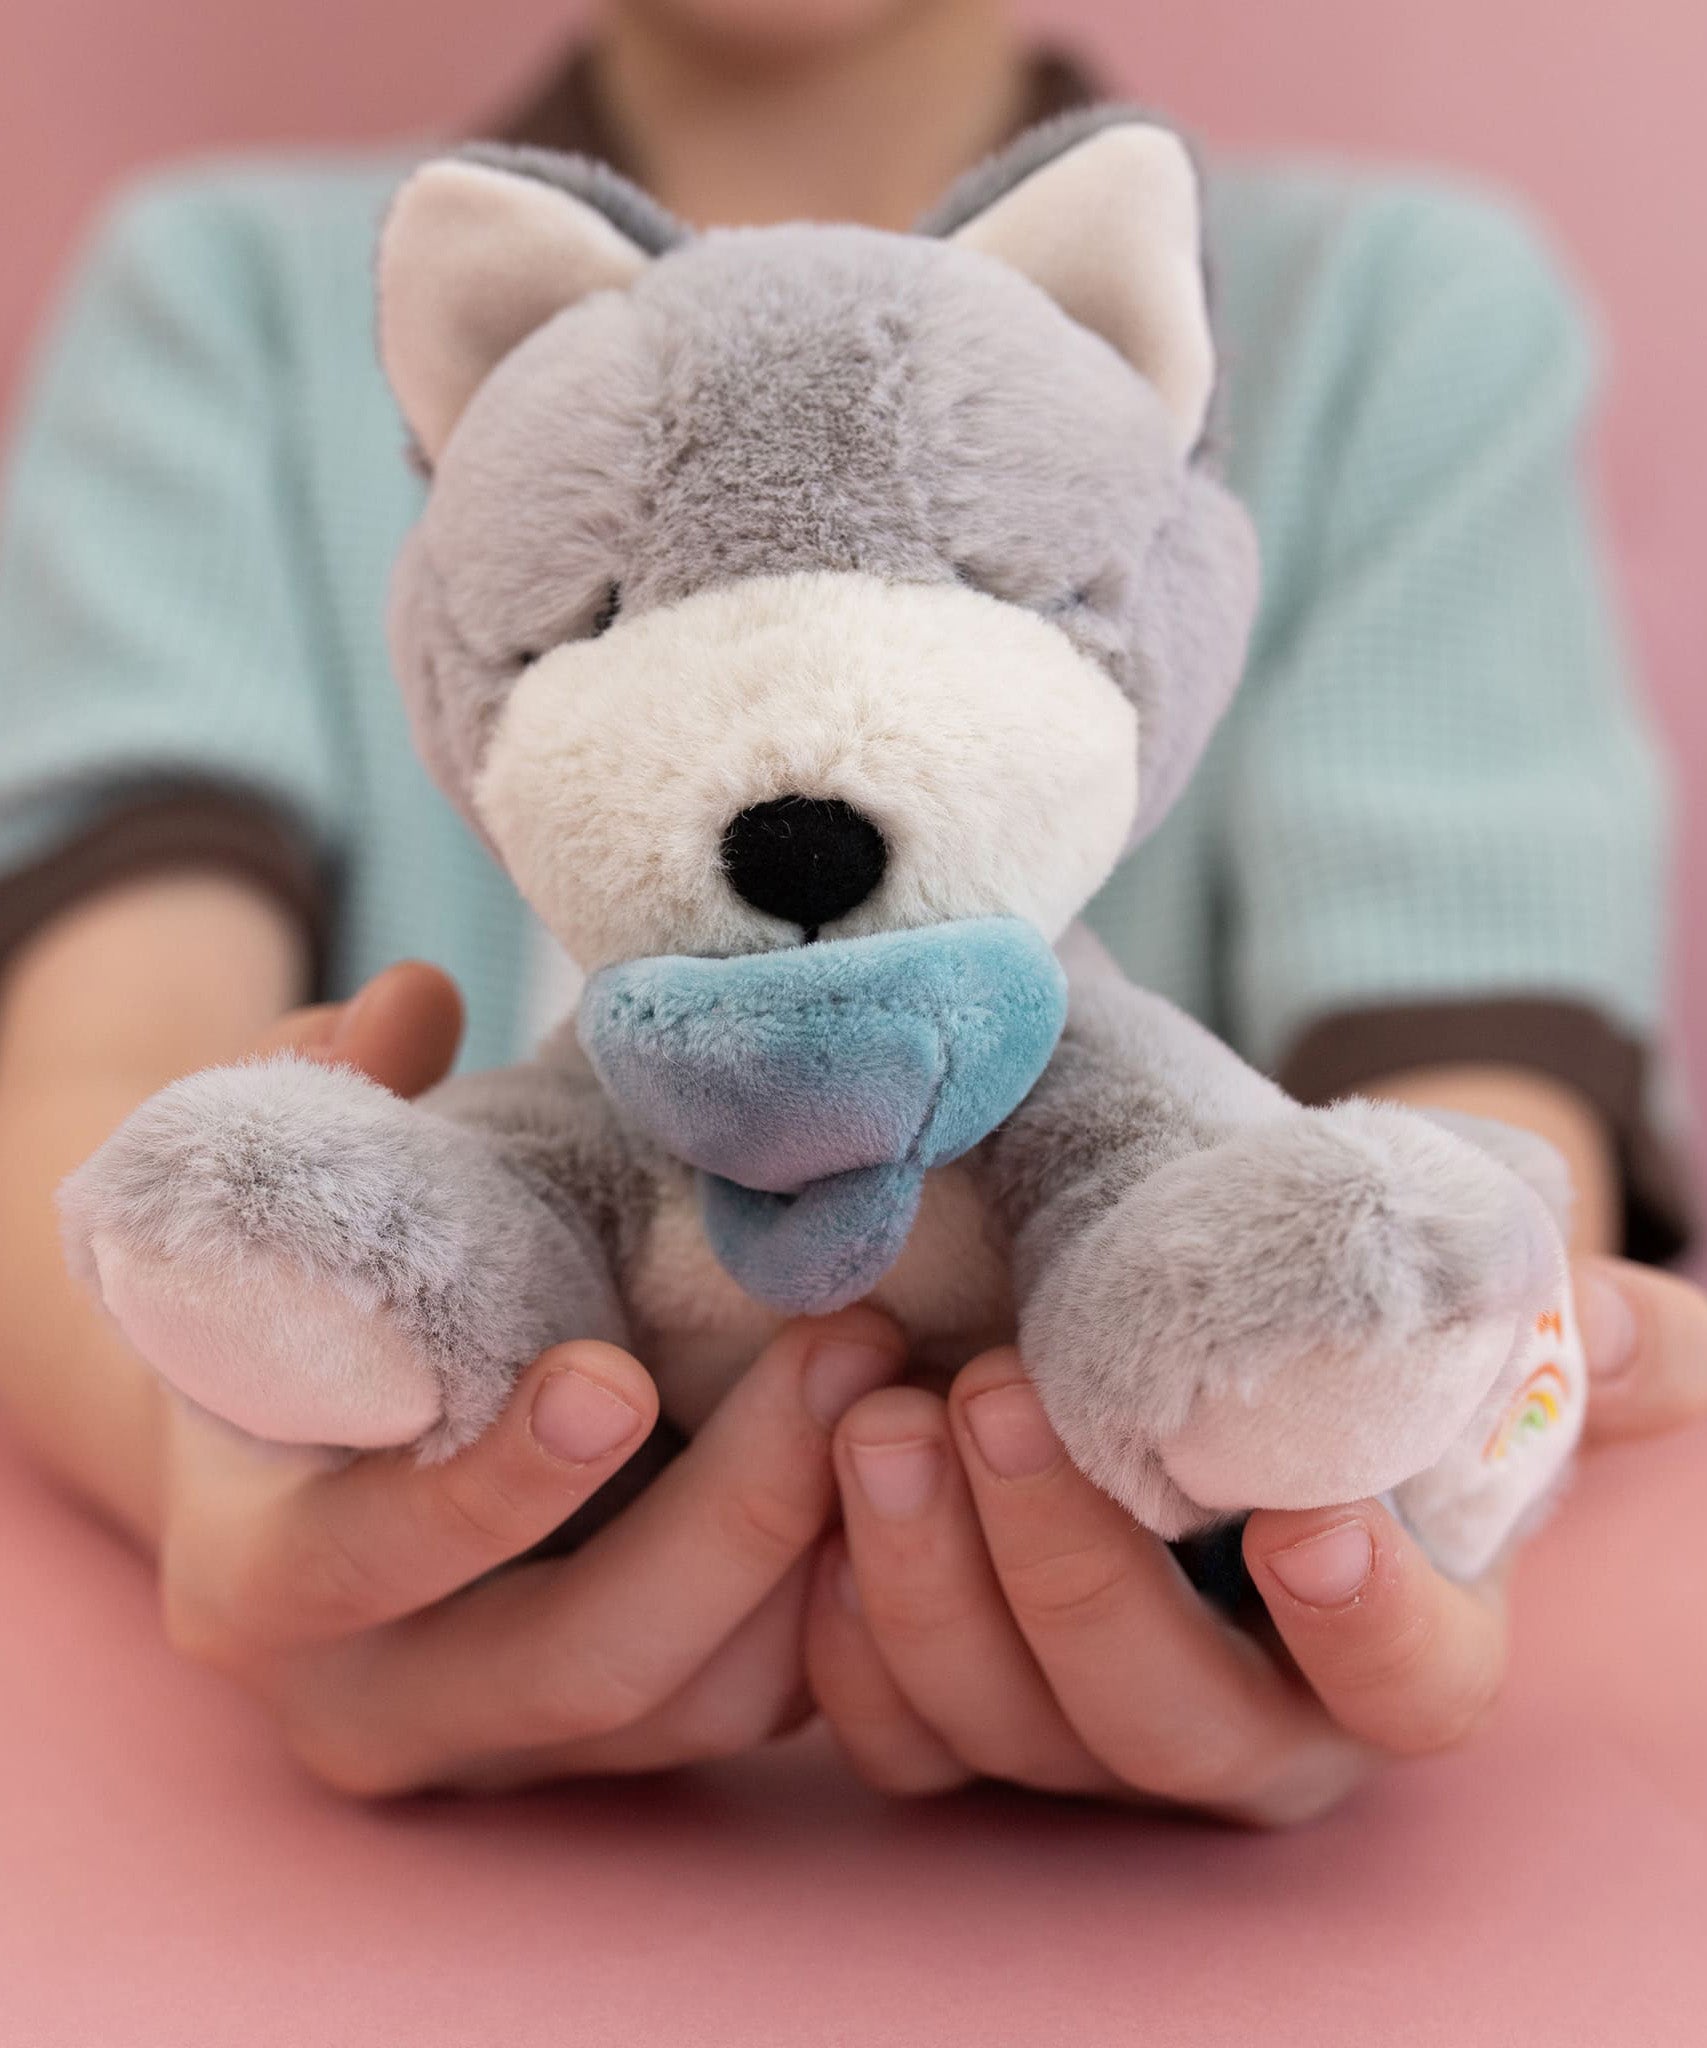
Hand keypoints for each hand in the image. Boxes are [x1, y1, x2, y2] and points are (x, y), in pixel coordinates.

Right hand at [154, 963, 906, 1792]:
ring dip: (819, 1556)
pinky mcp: (617, 1736)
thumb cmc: (299, 1309)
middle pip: (582, 1666)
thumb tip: (415, 994)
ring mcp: (507, 1740)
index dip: (494, 1486)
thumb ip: (329, 1097)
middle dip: (734, 1516)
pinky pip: (756, 1705)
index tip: (610, 1376)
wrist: (306, 1452)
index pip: (367, 1565)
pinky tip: (901, 1464)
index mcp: (256, 1578)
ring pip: (698, 1704)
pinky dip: (839, 1599)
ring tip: (903, 1386)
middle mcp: (375, 1701)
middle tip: (844, 1347)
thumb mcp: (285, 1205)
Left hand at [807, 1259, 1706, 1823]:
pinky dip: (842, 1634)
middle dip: (1071, 1572)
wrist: (1164, 1344)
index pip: (1411, 1688)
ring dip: (926, 1583)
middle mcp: (1238, 1721)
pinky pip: (888, 1732)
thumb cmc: (1321, 1340)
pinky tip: (810, 1502)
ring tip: (873, 1415)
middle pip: (1161, 1719)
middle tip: (994, 1399)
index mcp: (1382, 1644)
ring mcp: (1084, 1731)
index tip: (1301, 1516)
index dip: (1368, 1624)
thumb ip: (1562, 1333)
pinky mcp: (958, 1712)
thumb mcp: (1457, 1321)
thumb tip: (1612, 1329)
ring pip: (1003, 1731)